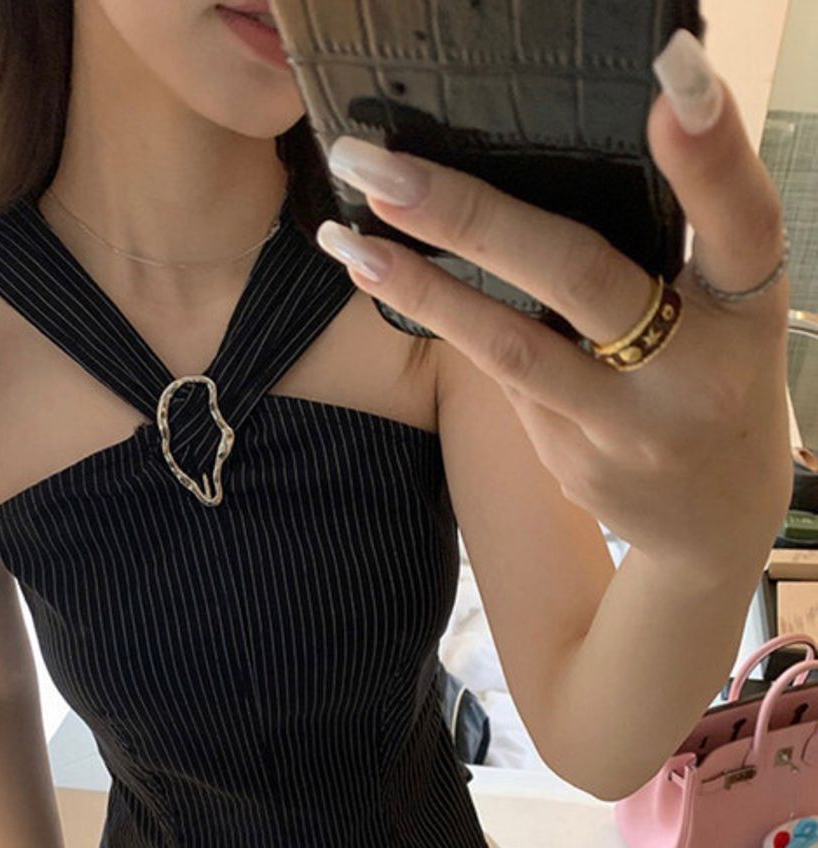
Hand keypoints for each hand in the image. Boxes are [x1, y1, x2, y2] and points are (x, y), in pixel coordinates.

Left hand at [315, 29, 792, 579]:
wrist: (711, 523)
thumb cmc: (716, 377)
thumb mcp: (728, 301)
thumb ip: (687, 228)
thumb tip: (605, 134)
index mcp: (744, 310)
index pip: (739, 222)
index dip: (711, 156)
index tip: (672, 81)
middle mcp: (691, 373)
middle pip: (580, 278)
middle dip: (471, 218)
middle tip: (380, 171)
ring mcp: (624, 431)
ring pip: (511, 348)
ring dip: (421, 289)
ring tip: (346, 241)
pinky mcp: (572, 464)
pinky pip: (504, 380)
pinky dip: (453, 325)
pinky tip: (393, 281)